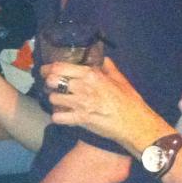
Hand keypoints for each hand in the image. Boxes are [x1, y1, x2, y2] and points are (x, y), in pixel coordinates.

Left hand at [45, 57, 169, 155]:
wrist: (135, 124)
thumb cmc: (130, 101)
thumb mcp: (120, 80)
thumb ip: (109, 68)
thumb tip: (104, 59)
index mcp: (92, 75)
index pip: (60, 67)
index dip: (49, 69)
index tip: (46, 71)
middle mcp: (83, 87)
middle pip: (53, 81)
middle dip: (49, 83)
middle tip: (51, 86)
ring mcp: (81, 104)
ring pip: (53, 98)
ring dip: (54, 100)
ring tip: (59, 101)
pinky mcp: (80, 120)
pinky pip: (58, 117)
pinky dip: (57, 117)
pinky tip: (62, 116)